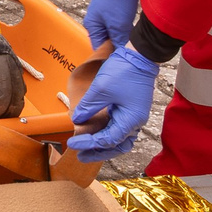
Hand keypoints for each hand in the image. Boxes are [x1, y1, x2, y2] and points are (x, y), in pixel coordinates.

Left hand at [67, 43, 162, 159]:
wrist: (140, 54)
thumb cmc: (124, 71)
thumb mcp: (101, 89)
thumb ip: (89, 107)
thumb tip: (77, 120)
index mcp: (131, 120)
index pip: (108, 139)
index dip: (89, 143)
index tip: (72, 143)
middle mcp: (135, 121)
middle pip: (117, 145)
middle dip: (98, 152)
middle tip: (80, 156)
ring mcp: (134, 115)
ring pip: (120, 138)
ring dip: (104, 145)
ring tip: (88, 148)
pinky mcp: (131, 109)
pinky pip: (119, 127)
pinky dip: (108, 133)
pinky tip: (96, 133)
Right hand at [84, 0, 142, 52]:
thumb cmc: (116, 0)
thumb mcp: (118, 25)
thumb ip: (118, 42)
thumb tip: (120, 55)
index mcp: (92, 27)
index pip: (99, 49)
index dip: (109, 57)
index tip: (121, 64)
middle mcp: (96, 23)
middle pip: (106, 42)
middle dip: (117, 48)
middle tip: (130, 57)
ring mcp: (105, 17)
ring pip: (113, 34)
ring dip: (122, 39)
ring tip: (132, 47)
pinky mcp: (114, 12)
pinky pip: (118, 27)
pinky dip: (125, 31)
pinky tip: (133, 35)